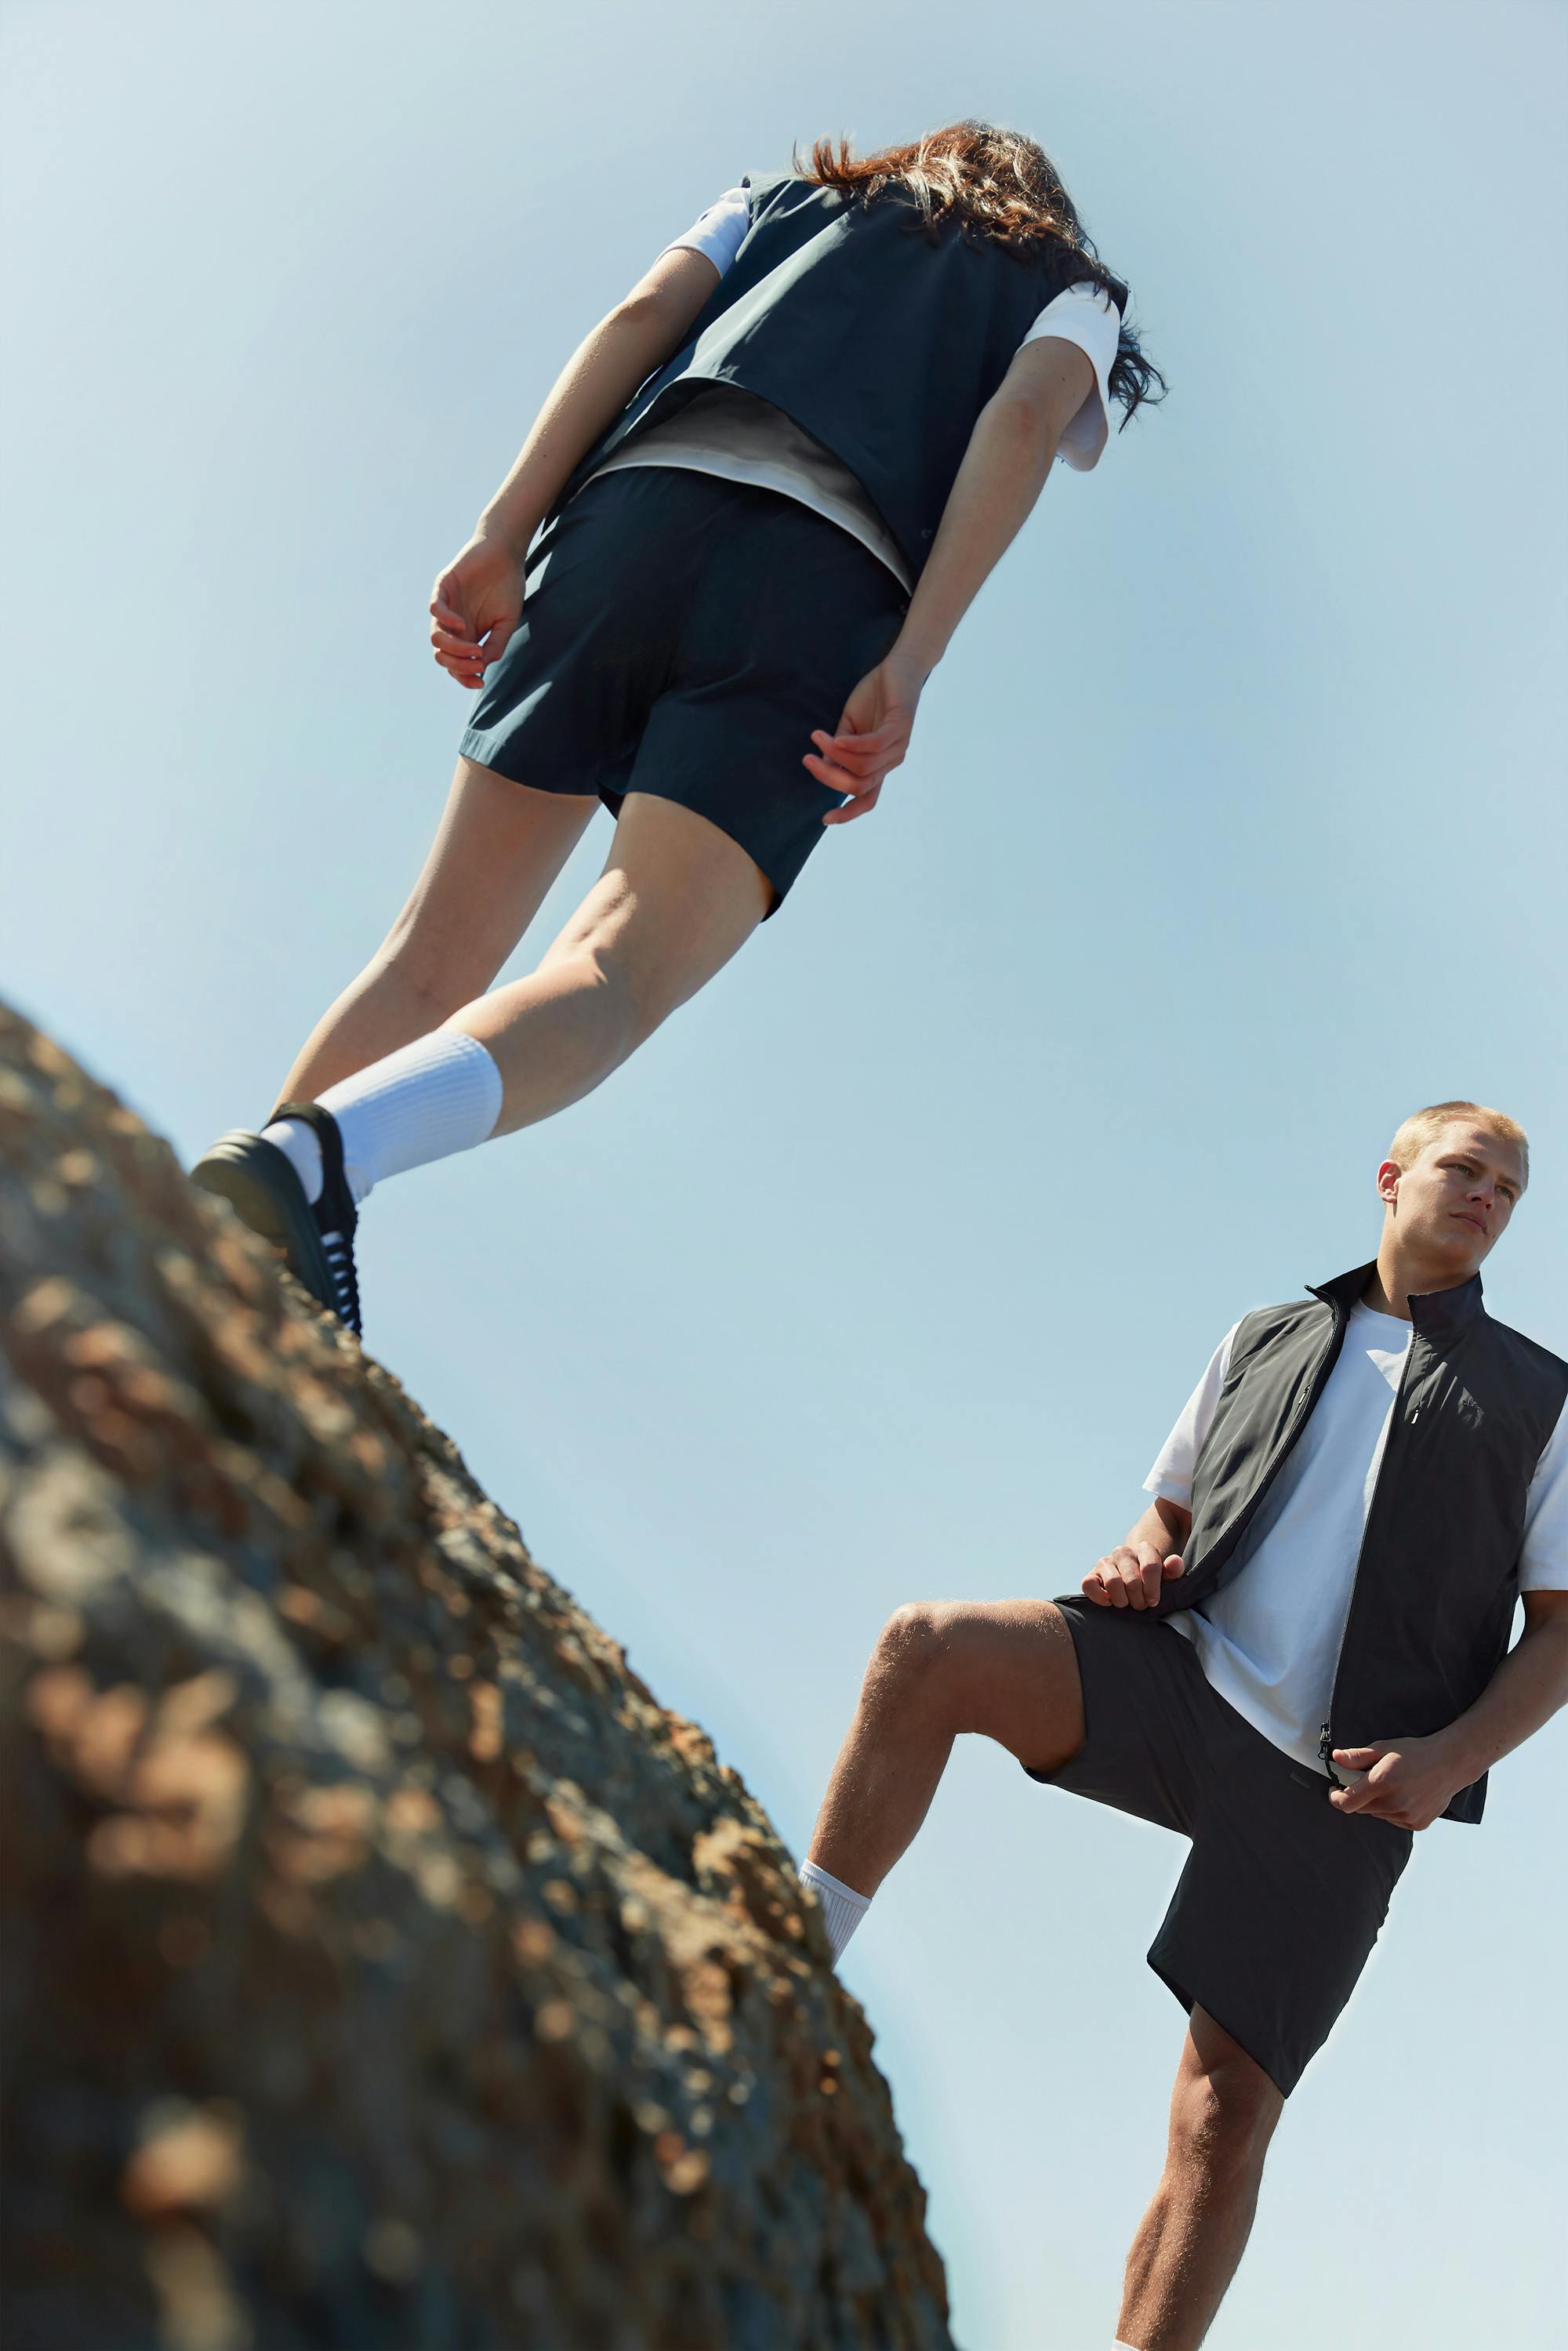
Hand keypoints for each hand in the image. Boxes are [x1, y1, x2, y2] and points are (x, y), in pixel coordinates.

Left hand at [429, 536, 525, 689]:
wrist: (506, 554)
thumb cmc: (508, 587)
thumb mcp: (507, 623)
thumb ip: (496, 644)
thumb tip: (482, 666)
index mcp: (467, 636)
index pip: (456, 664)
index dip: (465, 676)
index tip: (480, 681)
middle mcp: (453, 625)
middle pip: (442, 655)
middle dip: (458, 666)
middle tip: (477, 664)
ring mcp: (446, 606)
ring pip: (436, 636)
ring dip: (454, 648)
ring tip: (475, 649)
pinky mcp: (443, 588)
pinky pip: (435, 609)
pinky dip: (446, 621)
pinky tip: (463, 624)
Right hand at [803, 651, 927, 825]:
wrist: (899, 666)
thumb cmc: (874, 696)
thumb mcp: (849, 725)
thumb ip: (838, 748)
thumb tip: (821, 766)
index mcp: (880, 764)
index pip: (867, 798)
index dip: (848, 813)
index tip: (825, 819)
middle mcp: (891, 760)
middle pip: (859, 785)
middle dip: (829, 777)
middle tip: (807, 760)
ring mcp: (898, 745)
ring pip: (863, 766)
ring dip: (835, 755)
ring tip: (817, 737)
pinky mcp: (901, 726)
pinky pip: (874, 745)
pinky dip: (852, 745)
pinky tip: (835, 737)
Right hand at [1083, 1543, 1184, 1610]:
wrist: (1134, 1578)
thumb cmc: (1153, 1582)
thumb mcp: (1167, 1577)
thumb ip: (1173, 1570)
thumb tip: (1175, 1562)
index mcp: (1144, 1549)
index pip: (1150, 1568)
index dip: (1153, 1590)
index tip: (1154, 1601)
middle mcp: (1123, 1551)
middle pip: (1132, 1581)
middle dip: (1139, 1600)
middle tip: (1141, 1605)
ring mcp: (1105, 1562)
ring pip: (1113, 1583)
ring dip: (1122, 1601)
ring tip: (1127, 1603)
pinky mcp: (1091, 1574)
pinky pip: (1088, 1585)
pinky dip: (1099, 1597)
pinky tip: (1110, 1602)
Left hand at [1328, 1733, 1468, 1830]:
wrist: (1450, 1763)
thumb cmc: (1415, 1753)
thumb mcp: (1383, 1748)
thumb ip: (1357, 1757)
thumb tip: (1336, 1758)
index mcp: (1382, 1783)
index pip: (1347, 1803)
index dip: (1336, 1797)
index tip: (1335, 1789)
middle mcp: (1393, 1803)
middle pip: (1361, 1808)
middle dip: (1359, 1796)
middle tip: (1369, 1780)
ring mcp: (1407, 1817)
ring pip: (1378, 1814)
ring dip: (1377, 1803)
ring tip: (1393, 1785)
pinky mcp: (1417, 1824)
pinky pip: (1394, 1821)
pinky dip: (1393, 1811)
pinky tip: (1406, 1795)